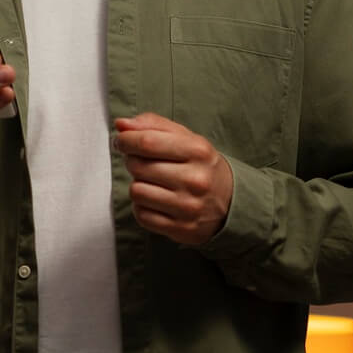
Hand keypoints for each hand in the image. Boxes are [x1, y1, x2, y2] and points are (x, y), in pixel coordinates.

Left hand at [113, 112, 232, 245]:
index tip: (122, 140)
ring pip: (137, 192)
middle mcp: (195, 179)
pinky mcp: (181, 228)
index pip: (147, 142)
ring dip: (138, 185)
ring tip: (152, 183)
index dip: (126, 140)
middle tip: (143, 162)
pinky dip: (143, 207)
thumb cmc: (201, 166)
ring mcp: (188, 206)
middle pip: (138, 166)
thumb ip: (153, 126)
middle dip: (133, 161)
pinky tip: (156, 201)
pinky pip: (142, 215)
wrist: (231, 202)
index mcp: (198, 151)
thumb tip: (121, 124)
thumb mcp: (187, 138)